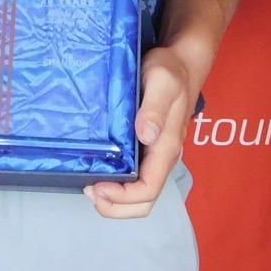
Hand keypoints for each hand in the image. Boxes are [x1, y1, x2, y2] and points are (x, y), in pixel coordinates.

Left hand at [87, 44, 198, 218]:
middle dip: (115, 206)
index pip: (148, 189)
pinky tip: (99, 172)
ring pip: (140, 196)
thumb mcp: (162, 82)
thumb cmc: (171, 72)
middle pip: (144, 202)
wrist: (181, 64)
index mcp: (167, 147)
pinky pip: (135, 179)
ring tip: (90, 186)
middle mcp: (163, 158)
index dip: (122, 197)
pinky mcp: (148, 150)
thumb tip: (146, 136)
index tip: (97, 186)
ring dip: (115, 200)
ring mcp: (156, 156)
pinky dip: (116, 187)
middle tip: (88, 190)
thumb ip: (154, 108)